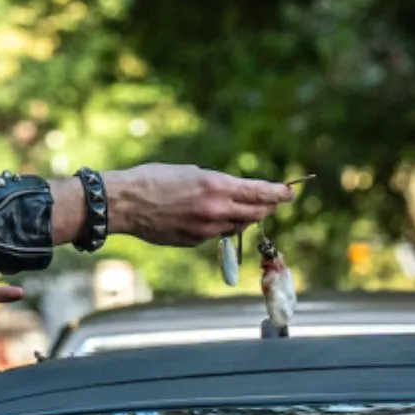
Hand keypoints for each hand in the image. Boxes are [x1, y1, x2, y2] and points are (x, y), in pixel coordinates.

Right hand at [101, 163, 293, 246]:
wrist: (124, 203)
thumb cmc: (154, 179)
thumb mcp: (191, 173)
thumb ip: (218, 185)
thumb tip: (235, 194)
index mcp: (216, 187)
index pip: (259, 193)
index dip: (278, 193)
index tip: (290, 193)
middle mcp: (216, 210)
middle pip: (255, 214)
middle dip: (266, 208)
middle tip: (272, 203)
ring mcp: (205, 230)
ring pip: (236, 226)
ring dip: (240, 218)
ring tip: (234, 207)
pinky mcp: (194, 241)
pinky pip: (214, 235)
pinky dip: (216, 226)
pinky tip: (202, 217)